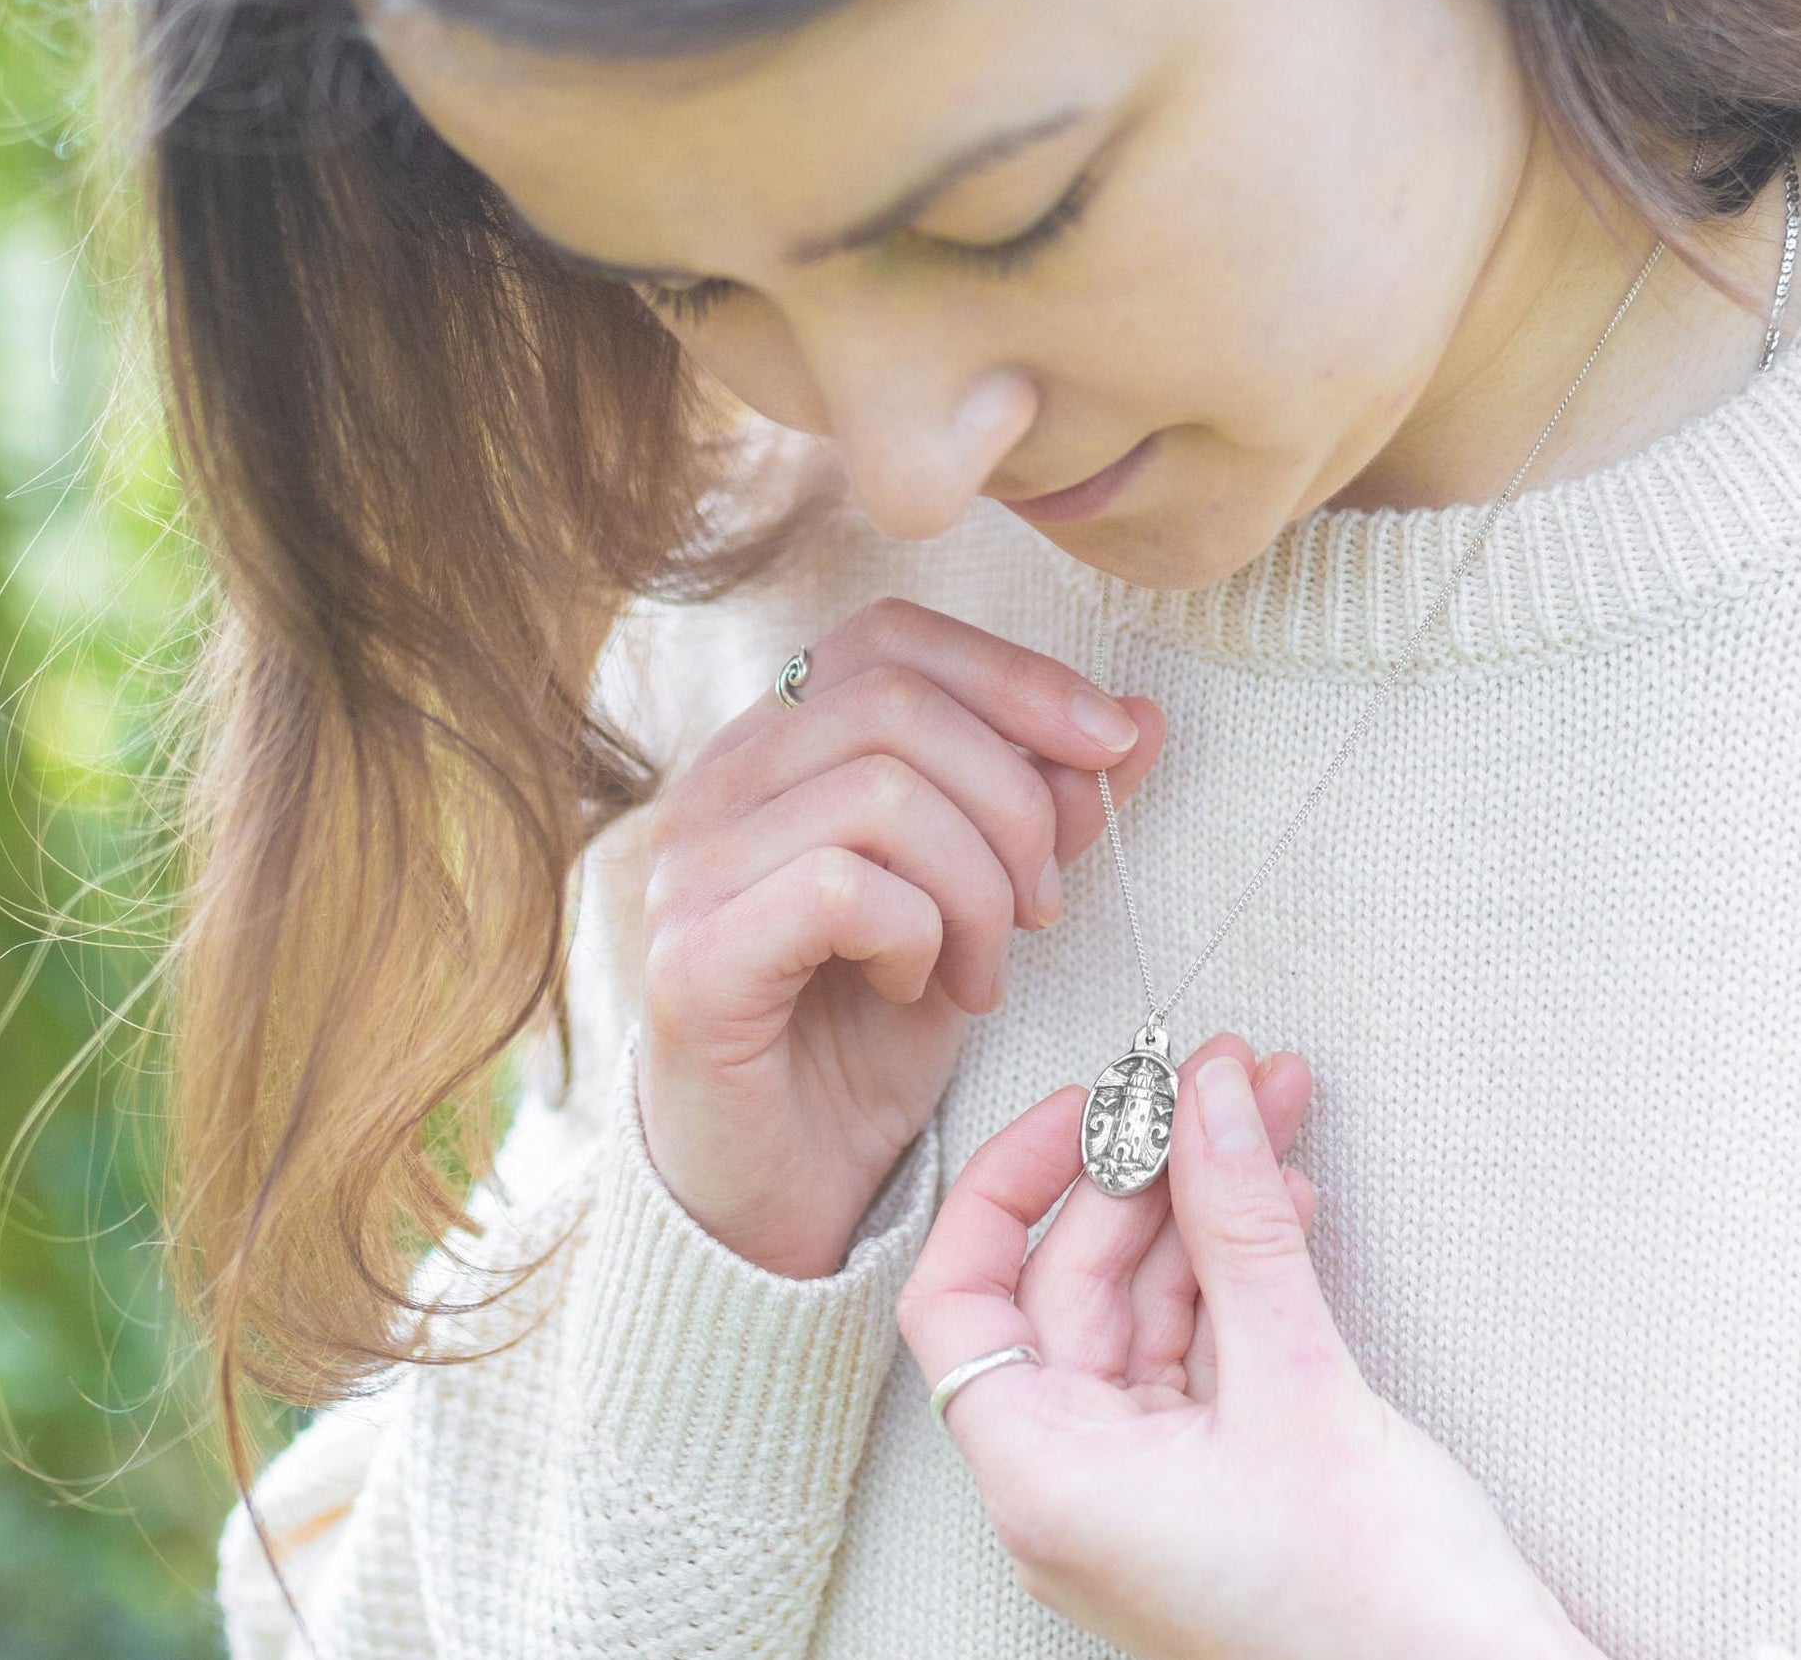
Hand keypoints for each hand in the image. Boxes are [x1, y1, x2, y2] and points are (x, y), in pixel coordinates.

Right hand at [636, 594, 1165, 1279]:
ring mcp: (689, 867)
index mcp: (775, 747)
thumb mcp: (981, 903)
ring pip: (881, 793)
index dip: (1014, 673)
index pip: (891, 638)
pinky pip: (841, 888)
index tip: (1115, 743)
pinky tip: (916, 988)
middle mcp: (714, 784)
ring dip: (979, 886)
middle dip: (1015, 803)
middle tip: (1044, 910)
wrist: (783, 1189)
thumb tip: (1139, 718)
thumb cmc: (868, 1036)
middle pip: (897, 704)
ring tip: (985, 967)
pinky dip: (918, 936)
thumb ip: (1042, 808)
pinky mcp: (690, 958)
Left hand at [897, 1033, 1595, 1659]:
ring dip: (1205, 1205)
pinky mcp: (1208, 1476)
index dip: (1007, 1186)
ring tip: (1266, 1107)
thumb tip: (1206, 1094)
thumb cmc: (1384, 1611)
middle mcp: (1072, 1484)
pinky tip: (1282, 1198)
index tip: (1081, 1109)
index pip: (957, 1300)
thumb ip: (1238, 1222)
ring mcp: (1140, 1483)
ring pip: (1142, 1303)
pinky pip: (1196, 1342)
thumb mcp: (1298, 1381)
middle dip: (1144, 1170)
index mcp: (1045, 1479)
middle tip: (1209, 1080)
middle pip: (1066, 1283)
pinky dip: (1235, 1268)